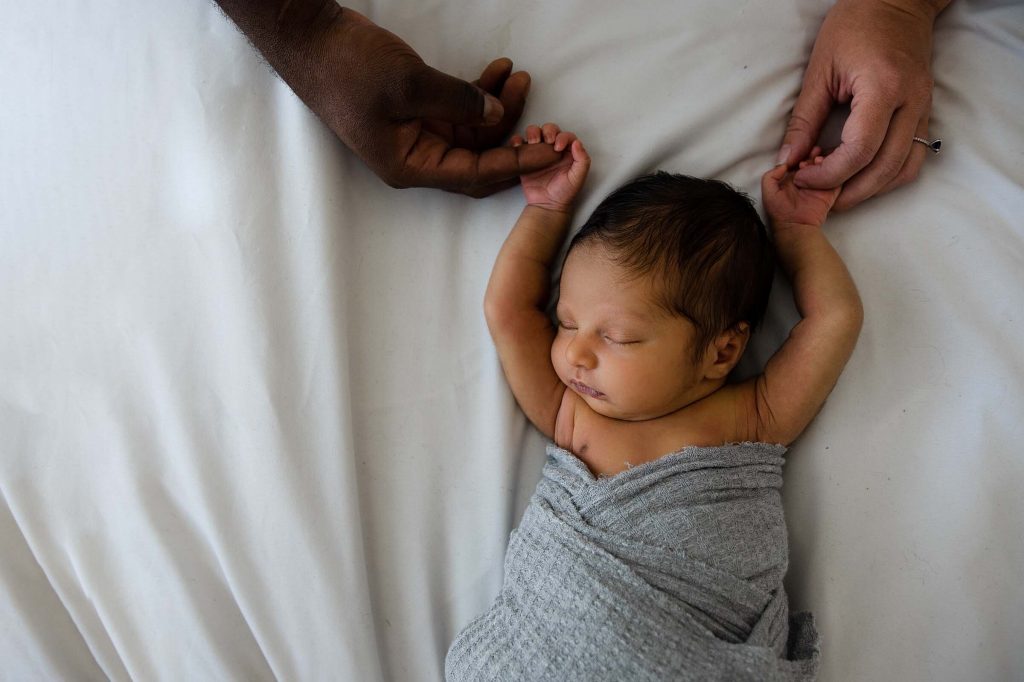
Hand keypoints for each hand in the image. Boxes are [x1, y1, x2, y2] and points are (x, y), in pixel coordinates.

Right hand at [215, 2, 561, 196]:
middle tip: (549, 120)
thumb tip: (496, 112)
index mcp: (410, 166)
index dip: (517, 165)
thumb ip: (457, 100)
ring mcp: (417, 134)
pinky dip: (480, 93)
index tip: (552, 154)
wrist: (312, 39)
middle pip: (480, 158)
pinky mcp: (417, 110)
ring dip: (500, 106)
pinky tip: (499, 71)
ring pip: (473, 131)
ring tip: (520, 76)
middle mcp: (416, 158)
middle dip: (514, 137)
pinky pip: (460, 110)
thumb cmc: (348, 67)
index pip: (475, 175)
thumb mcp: (408, 83)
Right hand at [510, 124, 589, 212]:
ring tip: (532, 142)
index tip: (558, 147)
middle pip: (549, 129)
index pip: (566, 135)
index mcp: (568, 152)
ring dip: (533, 132)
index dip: (562, 136)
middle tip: (546, 141)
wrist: (547, 205)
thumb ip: (582, 160)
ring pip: (534, 133)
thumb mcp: (578, 178)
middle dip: (547, 130)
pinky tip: (519, 145)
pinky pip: (520, 144)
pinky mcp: (525, 158)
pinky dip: (517, 140)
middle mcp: (553, 149)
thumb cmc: (565, 193)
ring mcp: (538, 153)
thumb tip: (577, 143)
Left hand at [763, 149, 841, 228]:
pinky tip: (829, 166)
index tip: (803, 150)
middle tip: (815, 152)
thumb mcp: (769, 193)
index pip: (800, 159)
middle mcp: (808, 178)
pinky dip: (835, 170)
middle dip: (814, 155)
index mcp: (794, 176)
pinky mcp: (831, 191)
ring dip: (824, 160)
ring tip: (819, 159)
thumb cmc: (780, 212)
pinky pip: (837, 178)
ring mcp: (820, 184)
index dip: (801, 153)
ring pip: (825, 166)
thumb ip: (770, 177)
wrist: (796, 228)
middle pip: (814, 161)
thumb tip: (782, 164)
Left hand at [779, 0, 947, 210]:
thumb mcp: (820, 69)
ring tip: (837, 192)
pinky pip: (912, 158)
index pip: (859, 150)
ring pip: (904, 170)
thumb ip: (805, 119)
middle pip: (884, 169)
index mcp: (883, 87)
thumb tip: (789, 160)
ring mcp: (923, 109)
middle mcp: (911, 103)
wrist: (897, 2)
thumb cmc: (855, 26)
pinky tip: (859, 176)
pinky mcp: (924, 114)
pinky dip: (886, 176)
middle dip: (847, 192)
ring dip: (870, 190)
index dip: (828, 174)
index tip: (802, 176)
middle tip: (817, 197)